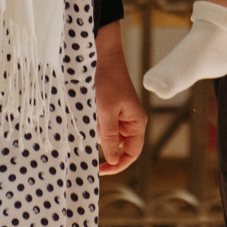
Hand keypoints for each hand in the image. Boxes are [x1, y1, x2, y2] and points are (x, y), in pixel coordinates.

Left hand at [94, 22, 146, 175]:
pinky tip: (90, 108)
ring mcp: (119, 116)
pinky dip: (93, 121)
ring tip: (92, 110)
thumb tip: (114, 160)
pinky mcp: (109, 110)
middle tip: (93, 124)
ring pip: (105, 135)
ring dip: (96, 128)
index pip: (132, 153)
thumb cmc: (107, 82)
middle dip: (102, 139)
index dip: (118, 164)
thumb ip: (109, 137)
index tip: (100, 170)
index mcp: (137, 122)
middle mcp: (130, 122)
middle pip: (116, 145)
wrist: (101, 57)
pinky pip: (100, 125)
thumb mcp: (106, 112)